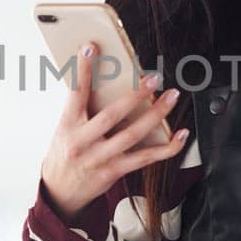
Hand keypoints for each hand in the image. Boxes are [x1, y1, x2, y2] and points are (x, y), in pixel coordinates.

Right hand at [40, 40, 190, 223]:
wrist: (59, 192)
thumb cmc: (65, 153)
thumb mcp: (65, 129)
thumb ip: (83, 109)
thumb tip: (104, 80)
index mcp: (67, 125)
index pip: (75, 93)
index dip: (83, 70)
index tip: (91, 48)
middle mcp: (83, 142)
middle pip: (112, 115)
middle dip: (135, 95)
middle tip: (153, 78)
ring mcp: (100, 158)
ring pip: (132, 135)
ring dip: (155, 115)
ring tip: (171, 97)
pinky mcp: (114, 171)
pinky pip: (145, 158)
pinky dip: (166, 148)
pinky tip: (180, 135)